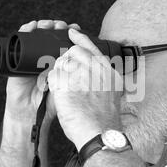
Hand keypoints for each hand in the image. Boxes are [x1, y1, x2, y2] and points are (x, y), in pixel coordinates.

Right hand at [5, 20, 80, 123]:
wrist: (31, 114)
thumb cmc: (50, 102)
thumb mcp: (67, 87)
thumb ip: (76, 76)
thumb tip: (92, 60)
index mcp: (58, 62)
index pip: (64, 41)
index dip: (69, 33)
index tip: (76, 28)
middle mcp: (44, 58)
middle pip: (51, 35)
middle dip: (57, 27)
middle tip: (62, 26)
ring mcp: (31, 57)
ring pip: (37, 35)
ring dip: (43, 26)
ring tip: (48, 24)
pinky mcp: (18, 59)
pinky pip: (20, 41)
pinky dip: (25, 31)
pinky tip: (31, 26)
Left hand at [47, 29, 122, 150]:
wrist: (100, 134)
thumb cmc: (105, 119)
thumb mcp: (113, 94)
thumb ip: (104, 79)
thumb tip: (95, 74)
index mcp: (107, 71)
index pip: (91, 47)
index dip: (80, 39)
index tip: (71, 32)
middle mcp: (95, 69)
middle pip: (73, 53)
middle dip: (65, 60)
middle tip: (66, 75)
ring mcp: (80, 75)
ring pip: (60, 64)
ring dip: (58, 75)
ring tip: (66, 91)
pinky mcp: (65, 84)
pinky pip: (53, 77)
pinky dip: (52, 84)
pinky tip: (59, 94)